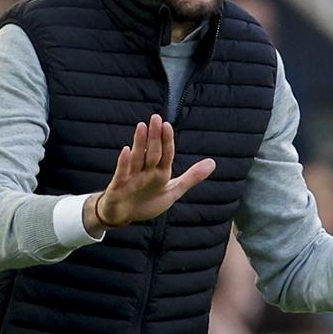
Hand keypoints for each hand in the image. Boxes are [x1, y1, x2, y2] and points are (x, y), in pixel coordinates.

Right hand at [82, 114, 215, 230]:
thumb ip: (191, 177)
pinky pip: (122, 173)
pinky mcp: (118, 186)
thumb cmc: (147, 201)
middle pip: (152, 153)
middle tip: (156, 118)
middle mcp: (145, 171)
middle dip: (154, 137)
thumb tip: (213, 163)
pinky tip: (126, 150)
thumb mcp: (172, 191)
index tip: (168, 125)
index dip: (167, 141)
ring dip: (140, 143)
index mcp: (160, 172)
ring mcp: (131, 178)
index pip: (166, 154)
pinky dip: (124, 163)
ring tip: (142, 127)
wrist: (122, 215)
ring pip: (137, 159)